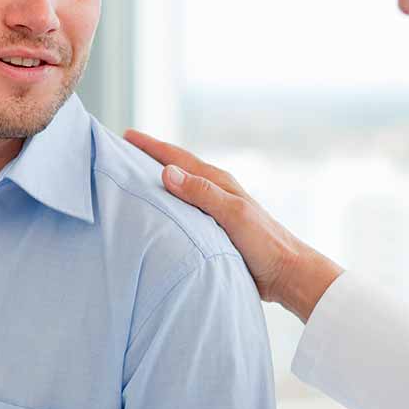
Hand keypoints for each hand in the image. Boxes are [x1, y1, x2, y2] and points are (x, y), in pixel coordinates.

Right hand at [123, 129, 343, 322]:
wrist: (287, 273)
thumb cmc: (264, 243)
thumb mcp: (232, 215)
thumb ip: (201, 193)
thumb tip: (166, 171)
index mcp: (218, 182)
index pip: (177, 158)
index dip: (151, 146)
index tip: (125, 136)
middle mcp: (215, 192)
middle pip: (176, 169)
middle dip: (150, 158)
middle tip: (121, 152)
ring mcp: (215, 210)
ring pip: (180, 189)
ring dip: (158, 181)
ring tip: (133, 179)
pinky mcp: (215, 229)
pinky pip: (184, 210)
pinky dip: (167, 205)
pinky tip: (158, 214)